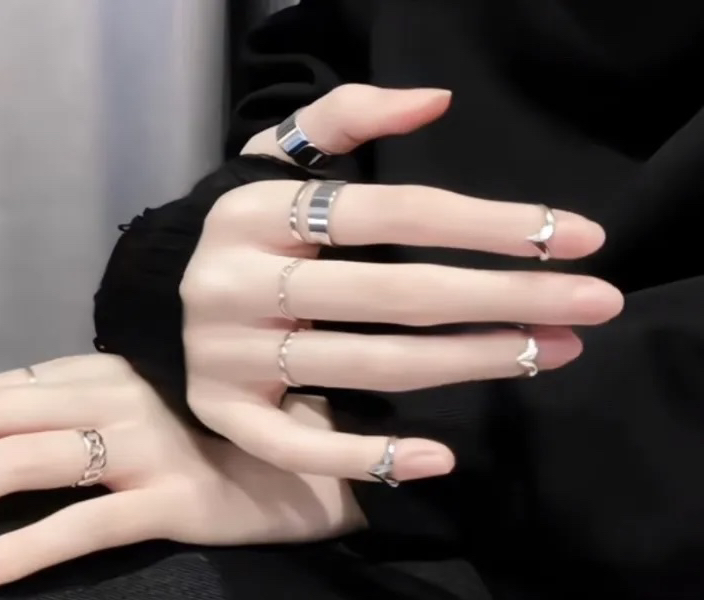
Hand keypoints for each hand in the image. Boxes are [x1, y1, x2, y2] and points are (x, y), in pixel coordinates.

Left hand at [0, 355, 367, 591]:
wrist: (326, 460)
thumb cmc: (225, 434)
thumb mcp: (143, 412)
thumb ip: (75, 415)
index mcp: (96, 374)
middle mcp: (113, 395)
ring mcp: (147, 444)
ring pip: (19, 463)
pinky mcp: (180, 497)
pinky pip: (86, 523)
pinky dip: (19, 547)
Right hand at [180, 84, 624, 479]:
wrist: (147, 296)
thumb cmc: (233, 228)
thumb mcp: (270, 157)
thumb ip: (345, 116)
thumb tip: (436, 101)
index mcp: (258, 211)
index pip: (388, 211)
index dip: (483, 223)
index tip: (571, 235)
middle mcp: (240, 282)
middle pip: (392, 294)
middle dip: (502, 298)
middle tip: (593, 303)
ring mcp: (230, 356)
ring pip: (366, 367)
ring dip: (466, 364)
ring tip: (547, 353)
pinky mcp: (226, 414)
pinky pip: (298, 447)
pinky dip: (368, 459)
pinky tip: (441, 458)